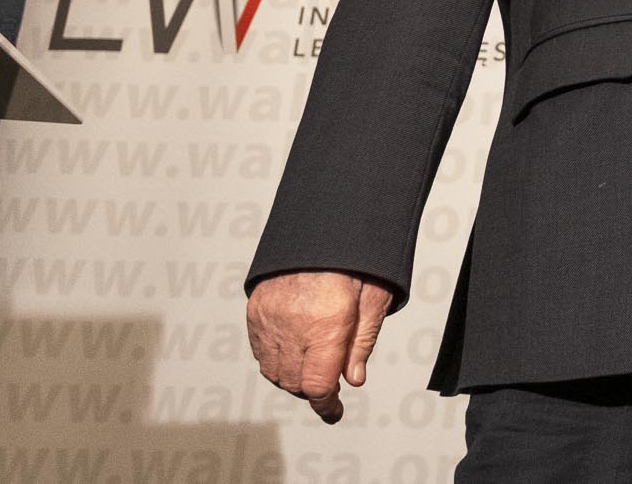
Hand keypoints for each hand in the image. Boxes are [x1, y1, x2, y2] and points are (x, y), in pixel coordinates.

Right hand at [246, 270, 392, 422]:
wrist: (324, 221)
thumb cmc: (355, 258)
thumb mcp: (375, 297)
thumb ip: (362, 342)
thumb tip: (354, 379)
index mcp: (327, 323)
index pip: (318, 385)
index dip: (327, 405)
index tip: (334, 411)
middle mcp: (293, 324)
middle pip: (295, 383)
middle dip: (313, 390)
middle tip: (331, 382)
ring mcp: (269, 317)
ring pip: (273, 372)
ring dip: (292, 378)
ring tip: (314, 364)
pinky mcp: (256, 309)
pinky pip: (260, 351)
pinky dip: (275, 360)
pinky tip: (294, 351)